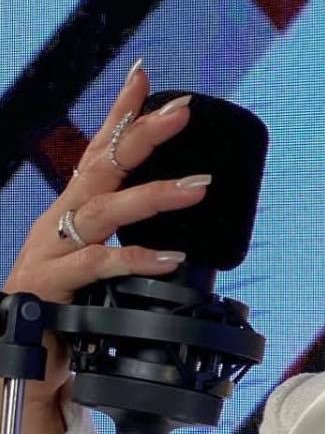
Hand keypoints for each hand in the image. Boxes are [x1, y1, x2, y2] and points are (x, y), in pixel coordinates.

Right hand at [2, 61, 208, 406]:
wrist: (18, 359)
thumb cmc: (65, 304)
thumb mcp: (97, 261)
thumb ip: (128, 237)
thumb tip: (175, 222)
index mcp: (75, 209)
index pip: (99, 150)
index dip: (121, 113)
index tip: (145, 75)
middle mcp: (61, 220)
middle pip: (103, 164)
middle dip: (143, 133)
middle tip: (183, 112)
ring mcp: (52, 250)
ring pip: (104, 210)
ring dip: (154, 194)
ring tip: (198, 186)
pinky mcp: (50, 285)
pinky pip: (98, 266)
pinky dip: (136, 259)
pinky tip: (169, 257)